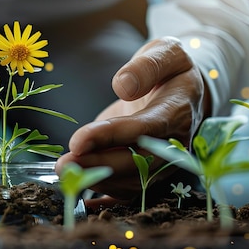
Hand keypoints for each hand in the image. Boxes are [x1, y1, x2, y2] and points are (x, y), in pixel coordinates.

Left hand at [55, 37, 210, 203]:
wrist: (185, 90)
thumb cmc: (171, 69)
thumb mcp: (165, 52)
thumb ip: (147, 65)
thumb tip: (122, 86)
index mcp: (178, 111)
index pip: (144, 128)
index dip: (111, 136)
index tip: (79, 140)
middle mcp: (173, 143)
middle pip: (137, 163)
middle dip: (98, 165)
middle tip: (64, 164)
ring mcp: (163, 161)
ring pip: (132, 181)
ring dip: (97, 180)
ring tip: (63, 171)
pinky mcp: (150, 170)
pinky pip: (130, 190)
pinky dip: (105, 196)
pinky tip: (80, 194)